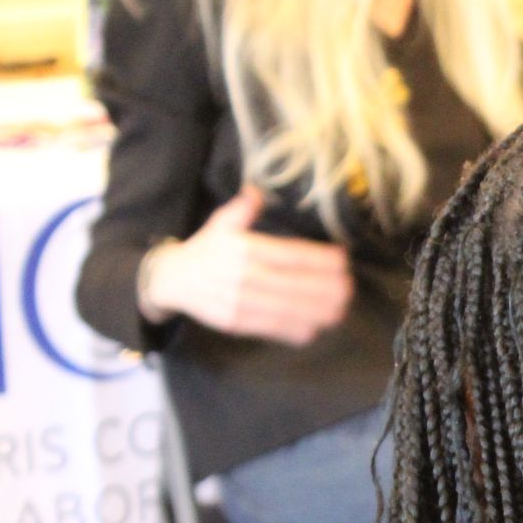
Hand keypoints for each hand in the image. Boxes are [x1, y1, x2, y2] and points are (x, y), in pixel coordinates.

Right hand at [139, 187, 353, 346]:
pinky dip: (293, 330)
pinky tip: (314, 329)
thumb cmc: (206, 249)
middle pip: (292, 284)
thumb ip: (243, 209)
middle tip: (349, 289)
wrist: (172, 280)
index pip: (288, 254)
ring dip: (315, 311)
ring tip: (339, 311)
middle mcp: (242, 276)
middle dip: (324, 288)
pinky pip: (269, 328)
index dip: (318, 259)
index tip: (342, 261)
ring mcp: (238, 302)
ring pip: (284, 308)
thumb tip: (258, 191)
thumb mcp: (221, 223)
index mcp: (243, 249)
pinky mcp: (235, 322)